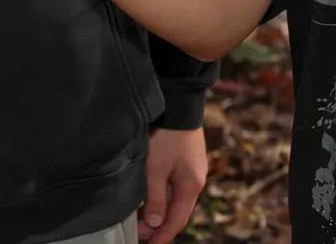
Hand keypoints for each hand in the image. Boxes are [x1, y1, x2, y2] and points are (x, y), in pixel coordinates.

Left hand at [139, 126, 208, 243]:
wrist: (179, 105)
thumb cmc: (167, 136)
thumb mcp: (156, 169)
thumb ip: (156, 199)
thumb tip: (154, 225)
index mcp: (191, 187)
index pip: (177, 222)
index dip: (162, 237)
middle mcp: (195, 182)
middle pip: (177, 212)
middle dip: (159, 226)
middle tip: (140, 235)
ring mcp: (192, 171)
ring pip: (175, 200)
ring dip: (160, 211)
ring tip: (140, 219)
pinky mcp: (186, 161)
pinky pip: (174, 187)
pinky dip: (162, 197)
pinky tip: (149, 198)